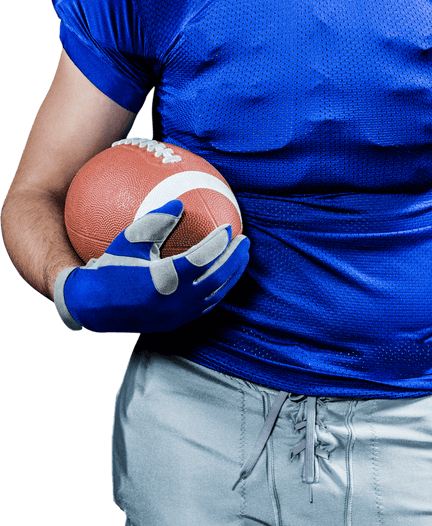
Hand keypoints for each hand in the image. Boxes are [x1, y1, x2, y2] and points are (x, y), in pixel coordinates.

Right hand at [54, 199, 249, 332]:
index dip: (219, 243)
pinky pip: (206, 305)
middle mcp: (175, 302)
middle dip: (235, 259)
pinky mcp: (176, 322)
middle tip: (245, 241)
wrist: (92, 305)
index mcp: (164, 280)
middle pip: (217, 279)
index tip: (229, 227)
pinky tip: (223, 276)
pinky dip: (219, 289)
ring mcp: (178, 315)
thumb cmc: (110, 267)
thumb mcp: (130, 240)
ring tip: (240, 257)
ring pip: (215, 295)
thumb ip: (156, 221)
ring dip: (231, 275)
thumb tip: (179, 203)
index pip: (202, 259)